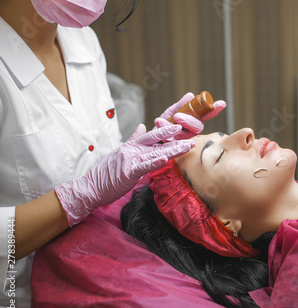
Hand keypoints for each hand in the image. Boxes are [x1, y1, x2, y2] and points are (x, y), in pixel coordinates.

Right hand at [55, 124, 193, 226]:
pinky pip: (145, 166)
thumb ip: (134, 139)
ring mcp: (132, 158)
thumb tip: (141, 126)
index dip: (168, 122)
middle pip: (157, 137)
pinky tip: (166, 158)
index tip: (181, 116)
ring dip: (173, 148)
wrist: (92, 186)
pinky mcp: (129, 171)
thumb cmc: (109, 172)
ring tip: (187, 145)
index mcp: (134, 144)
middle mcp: (134, 148)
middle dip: (174, 131)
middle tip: (189, 125)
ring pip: (156, 151)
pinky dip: (155, 162)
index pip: (154, 131)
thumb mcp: (123, 152)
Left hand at [156, 92, 225, 138]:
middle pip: (198, 127)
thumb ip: (181, 105)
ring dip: (175, 126)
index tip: (222, 103)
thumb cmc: (164, 125)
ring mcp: (184, 140)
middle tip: (178, 116)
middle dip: (189, 121)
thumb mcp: (172, 112)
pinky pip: (171, 140)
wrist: (150, 138)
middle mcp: (192, 131)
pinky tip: (159, 122)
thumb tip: (190, 95)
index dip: (215, 109)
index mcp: (195, 120)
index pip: (208, 115)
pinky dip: (164, 129)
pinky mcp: (174, 147)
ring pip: (185, 134)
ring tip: (163, 120)